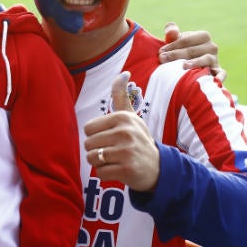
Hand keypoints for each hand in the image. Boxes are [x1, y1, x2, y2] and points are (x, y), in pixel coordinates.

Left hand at [83, 72, 159, 191]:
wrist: (158, 167)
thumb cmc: (138, 139)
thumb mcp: (130, 116)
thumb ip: (121, 96)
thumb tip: (123, 73)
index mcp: (122, 117)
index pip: (88, 129)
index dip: (95, 136)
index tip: (110, 138)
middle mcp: (125, 132)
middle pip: (88, 144)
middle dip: (96, 150)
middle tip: (113, 151)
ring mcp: (127, 151)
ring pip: (92, 158)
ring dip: (99, 162)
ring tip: (115, 160)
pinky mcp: (127, 169)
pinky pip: (100, 172)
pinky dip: (106, 174)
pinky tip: (119, 170)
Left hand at [158, 22, 224, 81]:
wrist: (188, 64)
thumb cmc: (180, 50)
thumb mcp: (176, 40)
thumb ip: (172, 32)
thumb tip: (171, 32)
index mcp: (203, 36)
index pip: (186, 40)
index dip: (172, 45)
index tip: (160, 52)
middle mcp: (212, 46)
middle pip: (193, 50)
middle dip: (176, 55)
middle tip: (162, 59)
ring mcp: (215, 59)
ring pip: (205, 60)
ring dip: (195, 63)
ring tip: (184, 66)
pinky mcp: (217, 71)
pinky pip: (222, 73)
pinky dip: (220, 76)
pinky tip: (215, 80)